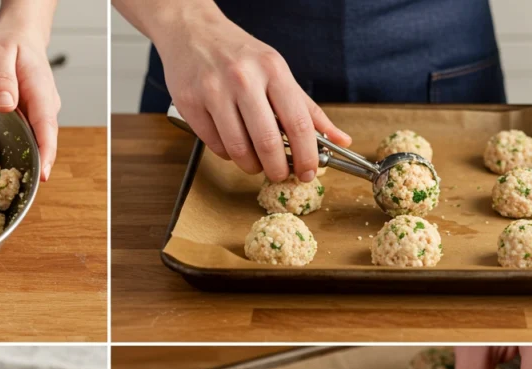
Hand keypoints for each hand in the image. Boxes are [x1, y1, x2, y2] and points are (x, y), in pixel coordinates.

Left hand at [0, 21, 59, 181]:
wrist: (20, 37)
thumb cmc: (8, 44)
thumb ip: (1, 79)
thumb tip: (6, 105)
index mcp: (40, 91)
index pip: (47, 126)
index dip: (46, 153)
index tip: (43, 175)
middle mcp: (46, 106)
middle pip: (46, 141)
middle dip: (37, 166)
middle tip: (24, 193)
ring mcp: (41, 112)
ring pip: (38, 141)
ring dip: (29, 162)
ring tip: (15, 188)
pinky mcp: (33, 117)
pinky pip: (30, 137)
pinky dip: (22, 151)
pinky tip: (8, 167)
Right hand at [153, 4, 349, 181]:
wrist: (193, 32)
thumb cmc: (239, 55)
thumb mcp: (277, 71)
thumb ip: (307, 109)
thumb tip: (340, 139)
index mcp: (272, 69)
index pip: (298, 123)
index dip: (306, 155)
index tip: (308, 172)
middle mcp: (243, 79)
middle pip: (267, 142)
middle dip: (277, 168)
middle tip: (279, 174)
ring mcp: (214, 91)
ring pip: (238, 149)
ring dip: (251, 166)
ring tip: (255, 163)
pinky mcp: (190, 104)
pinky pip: (215, 145)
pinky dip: (227, 154)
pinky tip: (232, 144)